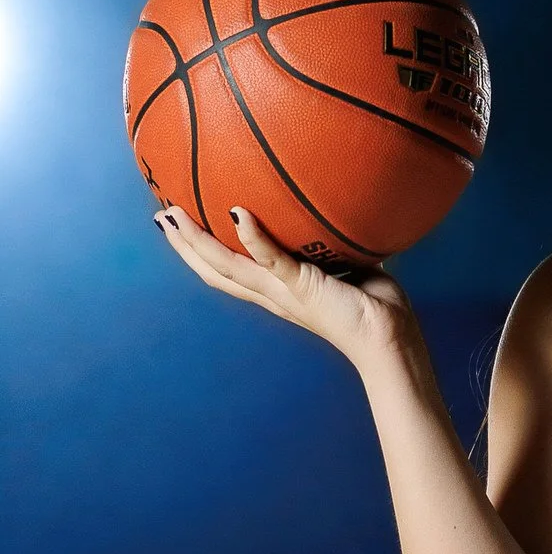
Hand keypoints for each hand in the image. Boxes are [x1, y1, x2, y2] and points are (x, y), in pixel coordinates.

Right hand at [153, 207, 417, 369]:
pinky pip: (273, 260)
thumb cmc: (375, 305)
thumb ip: (330, 245)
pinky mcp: (305, 287)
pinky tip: (238, 213)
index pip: (229, 272)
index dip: (201, 252)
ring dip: (198, 241)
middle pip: (215, 271)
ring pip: (229, 266)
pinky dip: (254, 238)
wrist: (390, 339)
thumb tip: (334, 213)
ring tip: (173, 215)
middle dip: (184, 246)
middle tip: (159, 217)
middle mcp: (274, 295)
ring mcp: (285, 292)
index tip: (180, 227)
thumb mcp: (345, 266)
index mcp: (278, 291)